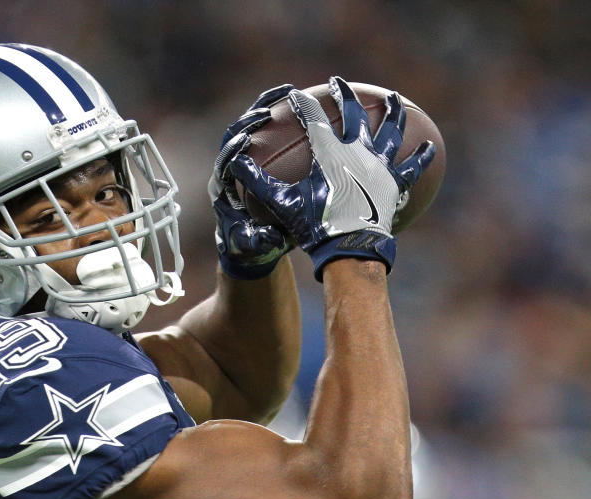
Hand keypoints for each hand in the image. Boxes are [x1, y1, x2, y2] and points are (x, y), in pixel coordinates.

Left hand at [208, 84, 294, 279]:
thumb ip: (258, 242)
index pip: (224, 163)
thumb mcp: (256, 246)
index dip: (232, 151)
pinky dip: (284, 112)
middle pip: (234, 136)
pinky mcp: (259, 153)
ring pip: (253, 125)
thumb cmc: (252, 245)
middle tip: (267, 110)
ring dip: (268, 106)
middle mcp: (230, 169)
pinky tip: (307, 100)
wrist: (253, 242)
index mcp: (225, 188)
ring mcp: (244, 158)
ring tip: (289, 90)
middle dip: (248, 120)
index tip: (245, 140)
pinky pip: (270, 128)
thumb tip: (264, 238)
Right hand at [229, 76, 435, 280]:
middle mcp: (357, 152)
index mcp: (329, 152)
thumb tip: (234, 164)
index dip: (302, 104)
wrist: (349, 249)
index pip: (313, 118)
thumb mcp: (281, 203)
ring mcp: (380, 166)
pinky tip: (429, 146)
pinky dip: (420, 156)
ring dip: (392, 112)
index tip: (295, 94)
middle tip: (338, 83)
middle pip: (353, 114)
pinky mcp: (395, 185)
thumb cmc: (314, 226)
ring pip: (390, 130)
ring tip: (394, 98)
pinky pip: (411, 167)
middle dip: (344, 95)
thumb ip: (257, 182)